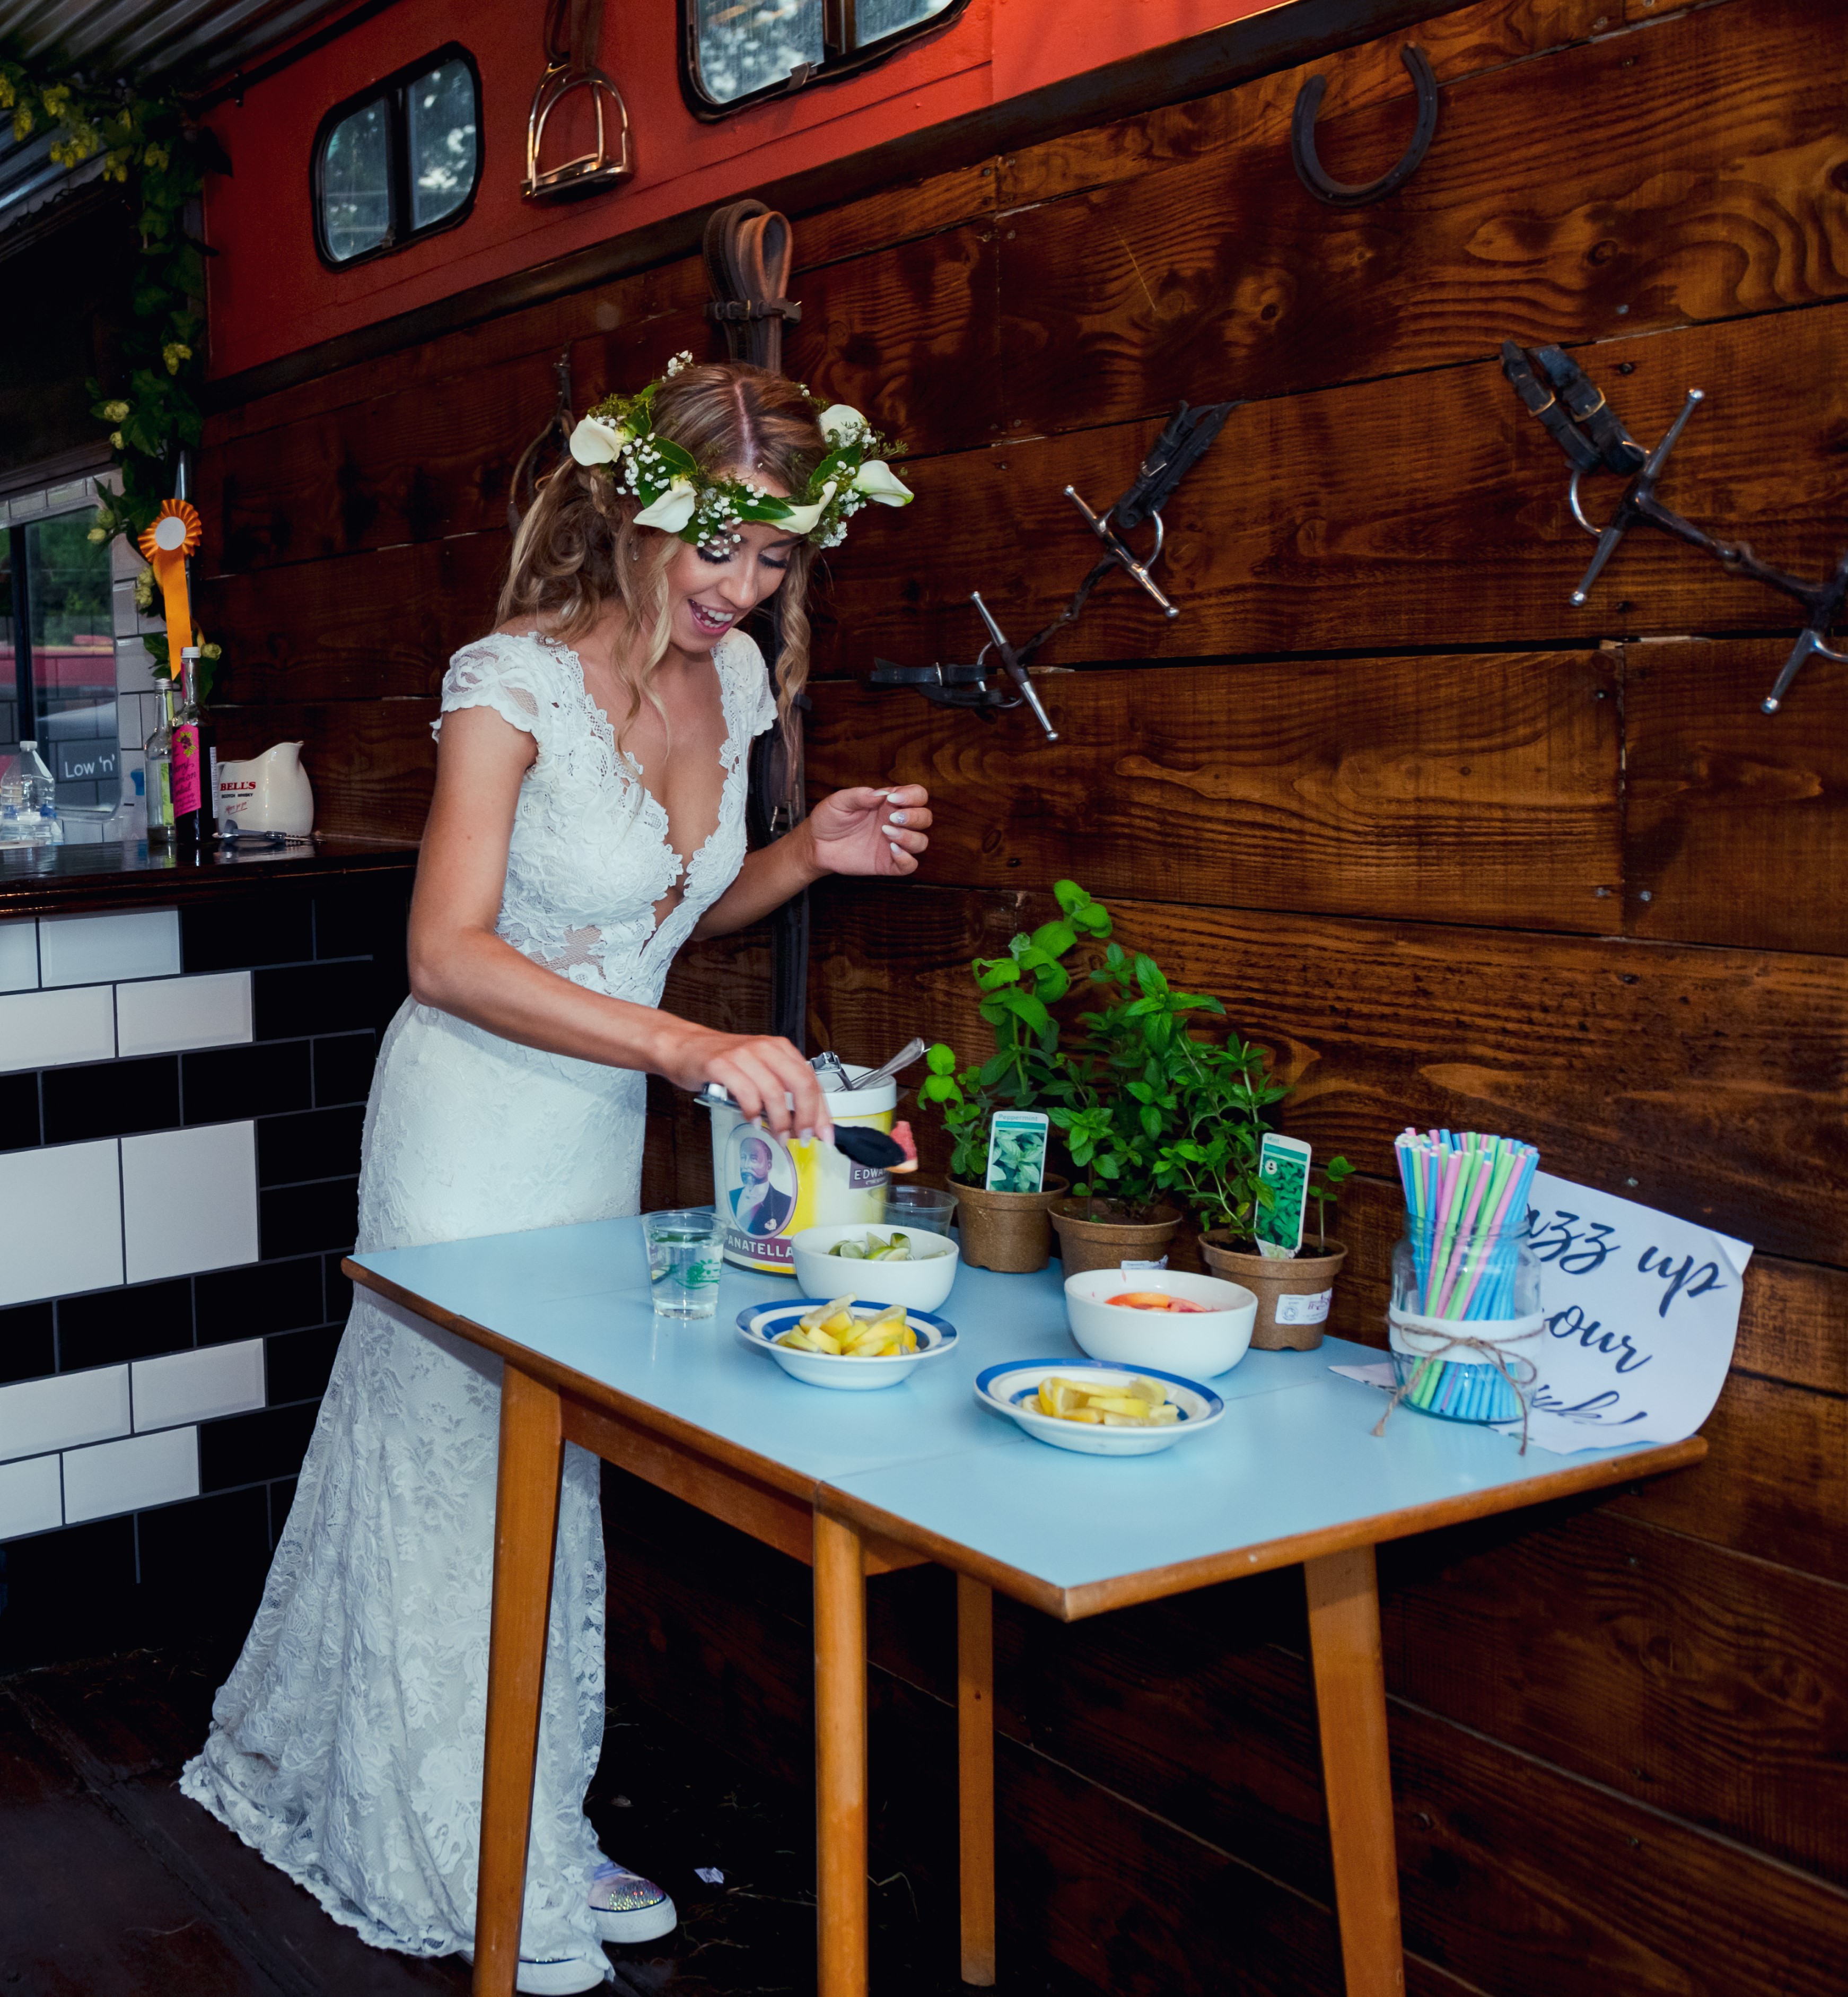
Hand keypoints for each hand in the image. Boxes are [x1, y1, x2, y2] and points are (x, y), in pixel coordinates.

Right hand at [654, 1020, 832, 1140]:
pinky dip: (752, 1112)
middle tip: (802, 1137)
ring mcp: (743, 1055)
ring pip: (775, 1091)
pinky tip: (753, 1121)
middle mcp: (765, 1048)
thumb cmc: (723, 1062)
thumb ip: (782, 1092)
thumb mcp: (759, 1071)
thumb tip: (804, 1123)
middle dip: (806, 1117)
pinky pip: (745, 1092)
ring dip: (779, 1121)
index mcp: (780, 1049)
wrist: (684, 1046)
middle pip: (800, 1084)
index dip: (821, 1112)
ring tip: (777, 1135)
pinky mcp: (721, 1064)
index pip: (811, 1081)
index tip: (824, 1134)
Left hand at [805, 784, 930, 878]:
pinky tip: (892, 851)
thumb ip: (860, 795)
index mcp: (889, 803)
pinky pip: (910, 865)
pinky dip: (907, 859)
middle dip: (914, 817)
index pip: (918, 795)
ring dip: (910, 837)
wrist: (816, 844)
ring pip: (921, 842)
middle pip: (925, 818)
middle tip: (892, 818)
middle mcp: (896, 822)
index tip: (893, 799)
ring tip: (887, 834)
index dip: (913, 796)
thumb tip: (881, 795)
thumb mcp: (840, 801)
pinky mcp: (888, 864)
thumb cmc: (829, 819)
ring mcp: (894, 844)